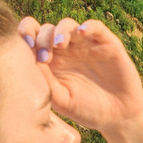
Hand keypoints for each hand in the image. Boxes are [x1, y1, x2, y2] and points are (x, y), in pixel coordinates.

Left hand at [21, 17, 142, 133]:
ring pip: (68, 24)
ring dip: (61, 31)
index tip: (25, 46)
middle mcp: (66, 50)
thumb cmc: (86, 110)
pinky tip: (81, 33)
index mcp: (50, 61)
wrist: (117, 118)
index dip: (25, 34)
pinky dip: (88, 26)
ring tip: (59, 44)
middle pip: (47, 29)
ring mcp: (86, 45)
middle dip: (42, 39)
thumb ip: (46, 81)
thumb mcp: (61, 100)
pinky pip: (96, 27)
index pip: (32, 38)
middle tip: (44, 57)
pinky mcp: (107, 44)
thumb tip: (29, 59)